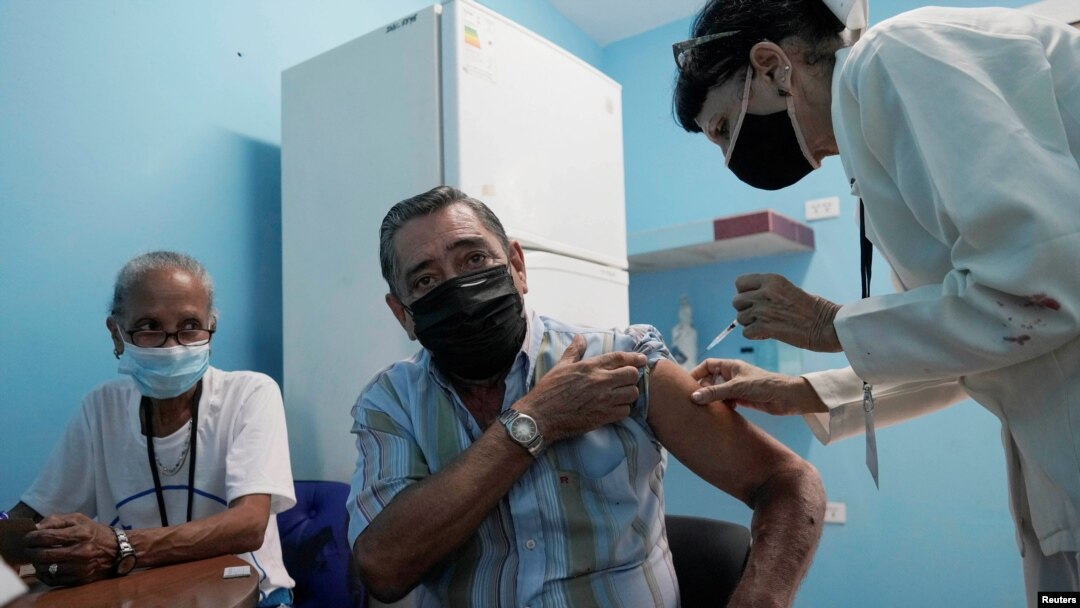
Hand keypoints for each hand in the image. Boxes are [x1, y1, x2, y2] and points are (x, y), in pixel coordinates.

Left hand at [25, 513, 116, 585]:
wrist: (118, 550)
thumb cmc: (94, 532)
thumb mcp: (79, 519)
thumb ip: (56, 520)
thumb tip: (35, 528)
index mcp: (80, 533)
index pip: (46, 537)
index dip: (31, 537)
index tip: (28, 537)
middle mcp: (81, 551)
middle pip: (43, 554)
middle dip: (30, 551)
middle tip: (29, 548)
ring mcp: (80, 567)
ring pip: (46, 568)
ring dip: (36, 563)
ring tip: (37, 557)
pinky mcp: (80, 579)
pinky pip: (53, 580)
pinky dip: (44, 574)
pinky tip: (44, 567)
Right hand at [516, 335, 646, 441]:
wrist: (540, 416)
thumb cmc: (548, 391)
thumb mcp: (560, 367)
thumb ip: (574, 352)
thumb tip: (580, 338)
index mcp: (590, 366)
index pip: (620, 358)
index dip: (635, 358)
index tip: (642, 360)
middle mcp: (600, 381)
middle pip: (632, 375)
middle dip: (632, 377)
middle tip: (627, 380)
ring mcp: (603, 399)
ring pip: (632, 394)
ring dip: (629, 394)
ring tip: (621, 395)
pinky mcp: (603, 416)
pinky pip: (625, 411)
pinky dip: (623, 410)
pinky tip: (615, 409)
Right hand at [689, 358, 826, 415]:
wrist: (787, 398)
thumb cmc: (765, 385)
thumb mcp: (736, 388)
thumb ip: (715, 392)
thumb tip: (694, 397)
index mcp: (730, 366)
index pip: (707, 365)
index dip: (696, 373)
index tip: (687, 385)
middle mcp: (732, 375)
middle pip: (710, 380)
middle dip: (703, 389)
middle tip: (695, 400)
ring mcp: (737, 388)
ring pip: (718, 392)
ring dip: (713, 400)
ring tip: (706, 409)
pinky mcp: (742, 399)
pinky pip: (726, 402)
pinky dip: (722, 407)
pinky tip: (722, 413)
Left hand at [733, 273, 842, 351]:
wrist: (828, 325)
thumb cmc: (813, 309)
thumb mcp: (787, 289)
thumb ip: (767, 291)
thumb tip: (748, 301)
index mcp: (771, 280)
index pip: (740, 282)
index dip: (744, 292)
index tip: (754, 300)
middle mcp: (765, 292)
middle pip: (736, 301)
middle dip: (746, 310)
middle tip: (761, 315)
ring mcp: (763, 310)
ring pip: (740, 318)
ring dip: (751, 324)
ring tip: (769, 324)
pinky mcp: (765, 328)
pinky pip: (746, 333)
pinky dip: (755, 335)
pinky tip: (769, 334)